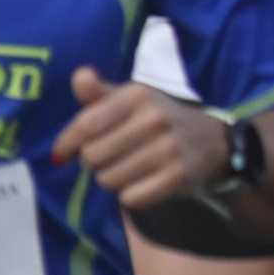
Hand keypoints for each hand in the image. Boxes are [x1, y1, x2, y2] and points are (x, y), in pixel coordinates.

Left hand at [49, 68, 230, 207]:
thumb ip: (98, 92)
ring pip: (108, 179)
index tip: (63, 153)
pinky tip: (144, 182)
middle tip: (112, 156)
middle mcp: (155, 118)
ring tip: (129, 167)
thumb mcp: (129, 100)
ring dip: (112, 178)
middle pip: (92, 156)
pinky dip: (131, 195)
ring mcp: (169, 148)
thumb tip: (79, 76)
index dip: (67, 143)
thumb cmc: (155, 119)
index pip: (85, 125)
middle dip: (95, 161)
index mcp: (138, 95)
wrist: (210, 141)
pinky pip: (130, 198)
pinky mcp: (178, 176)